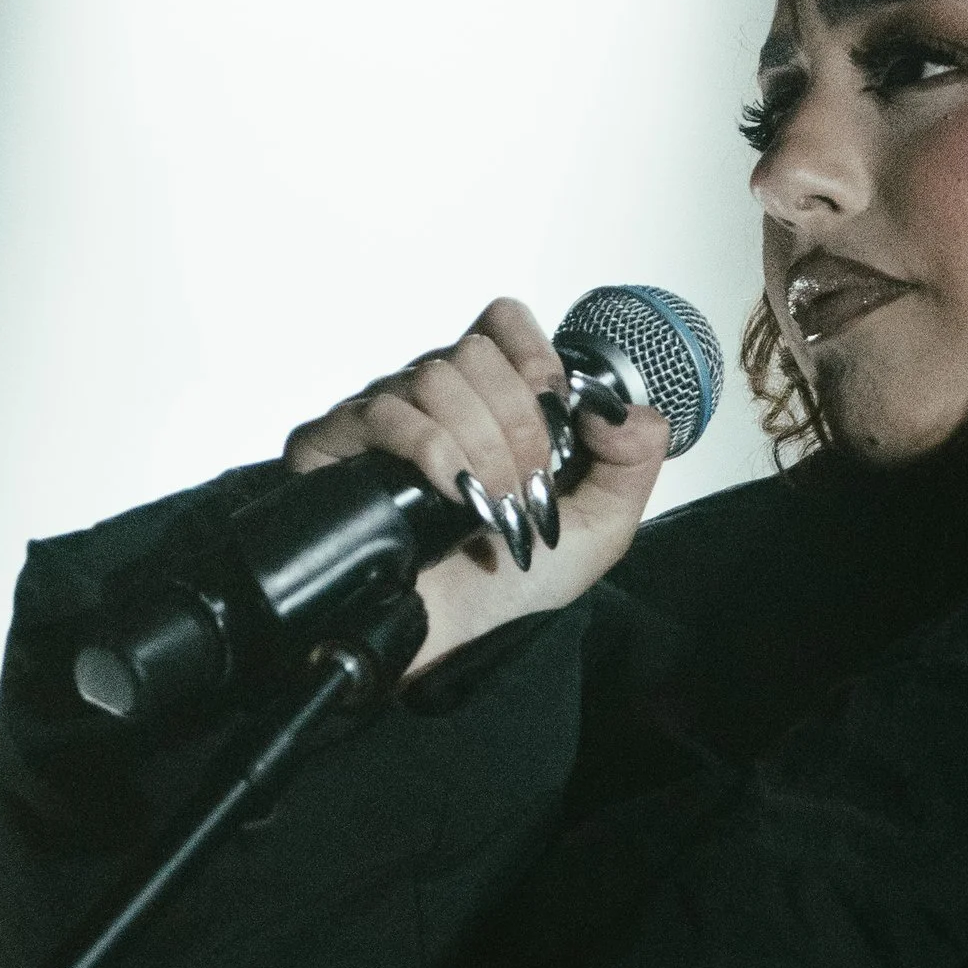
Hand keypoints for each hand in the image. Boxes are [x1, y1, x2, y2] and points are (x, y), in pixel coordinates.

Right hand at [284, 294, 669, 675]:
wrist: (457, 644)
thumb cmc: (515, 585)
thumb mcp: (600, 525)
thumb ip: (633, 460)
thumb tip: (629, 410)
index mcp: (489, 400)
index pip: (501, 323)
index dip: (534, 354)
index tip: (556, 409)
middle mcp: (432, 399)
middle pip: (474, 353)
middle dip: (519, 423)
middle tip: (527, 487)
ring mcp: (381, 419)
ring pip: (436, 378)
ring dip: (482, 445)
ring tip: (490, 506)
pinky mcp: (335, 447)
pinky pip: (384, 414)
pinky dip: (431, 450)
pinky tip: (449, 493)